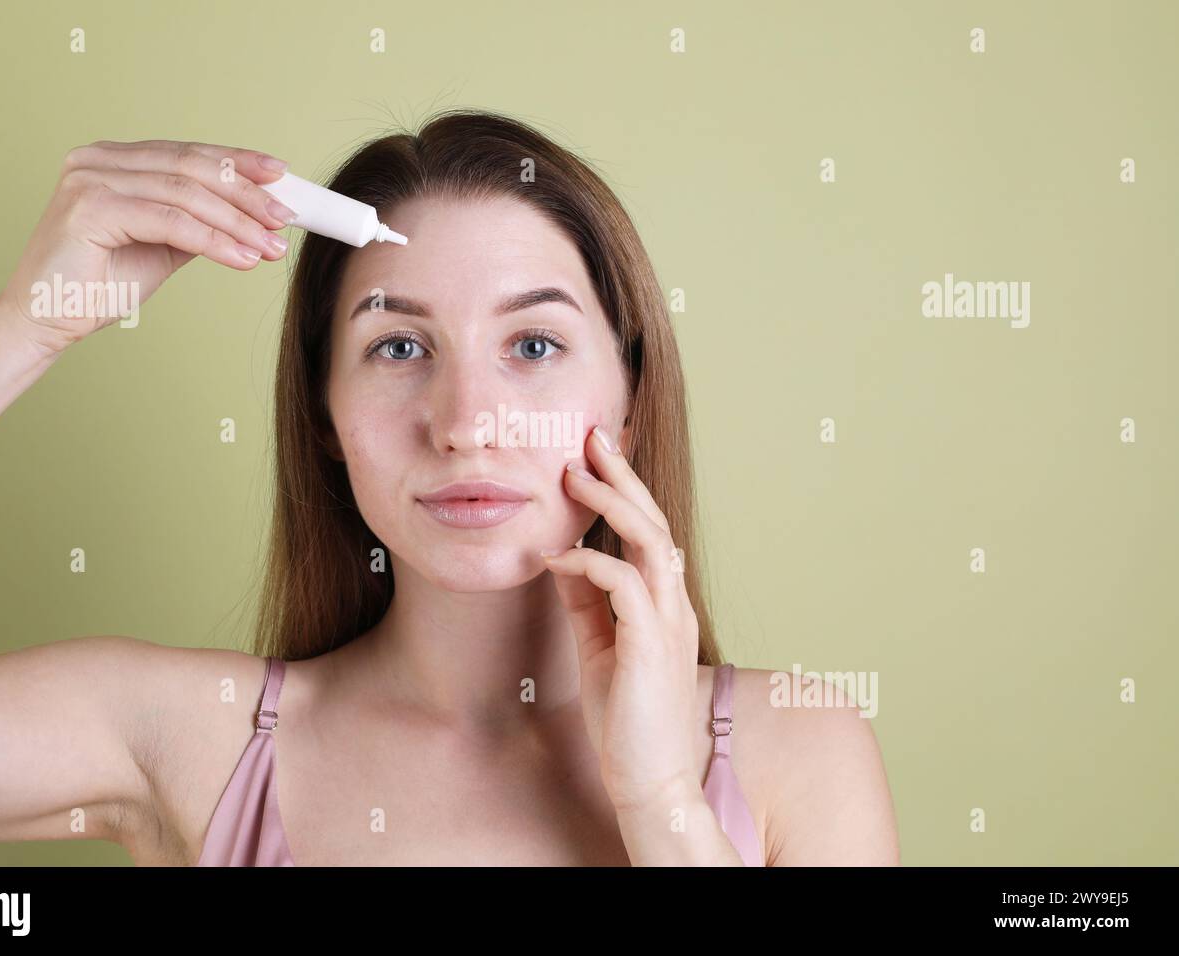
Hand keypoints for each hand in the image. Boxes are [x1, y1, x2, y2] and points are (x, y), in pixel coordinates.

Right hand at [0, 139, 296, 353]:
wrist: (46, 321)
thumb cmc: (96, 285)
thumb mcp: (160, 246)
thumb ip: (196, 222)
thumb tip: (250, 213)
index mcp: (112, 160)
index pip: (187, 154)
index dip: (238, 162)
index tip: (281, 177)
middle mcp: (98, 159)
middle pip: (191, 168)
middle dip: (246, 194)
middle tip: (286, 217)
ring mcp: (90, 179)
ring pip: (186, 194)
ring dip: (237, 222)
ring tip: (271, 246)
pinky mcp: (89, 208)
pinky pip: (170, 222)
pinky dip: (213, 241)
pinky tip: (242, 258)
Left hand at [541, 425, 701, 814]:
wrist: (650, 780)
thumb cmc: (625, 719)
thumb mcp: (599, 645)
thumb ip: (586, 600)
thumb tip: (562, 556)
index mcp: (665, 605)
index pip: (648, 532)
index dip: (625, 490)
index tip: (596, 455)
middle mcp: (674, 605)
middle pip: (653, 522)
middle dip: (622, 475)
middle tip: (592, 437)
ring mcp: (668, 623)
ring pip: (648, 540)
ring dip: (610, 502)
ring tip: (575, 475)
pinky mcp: (650, 644)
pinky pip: (623, 583)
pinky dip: (589, 561)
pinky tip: (558, 557)